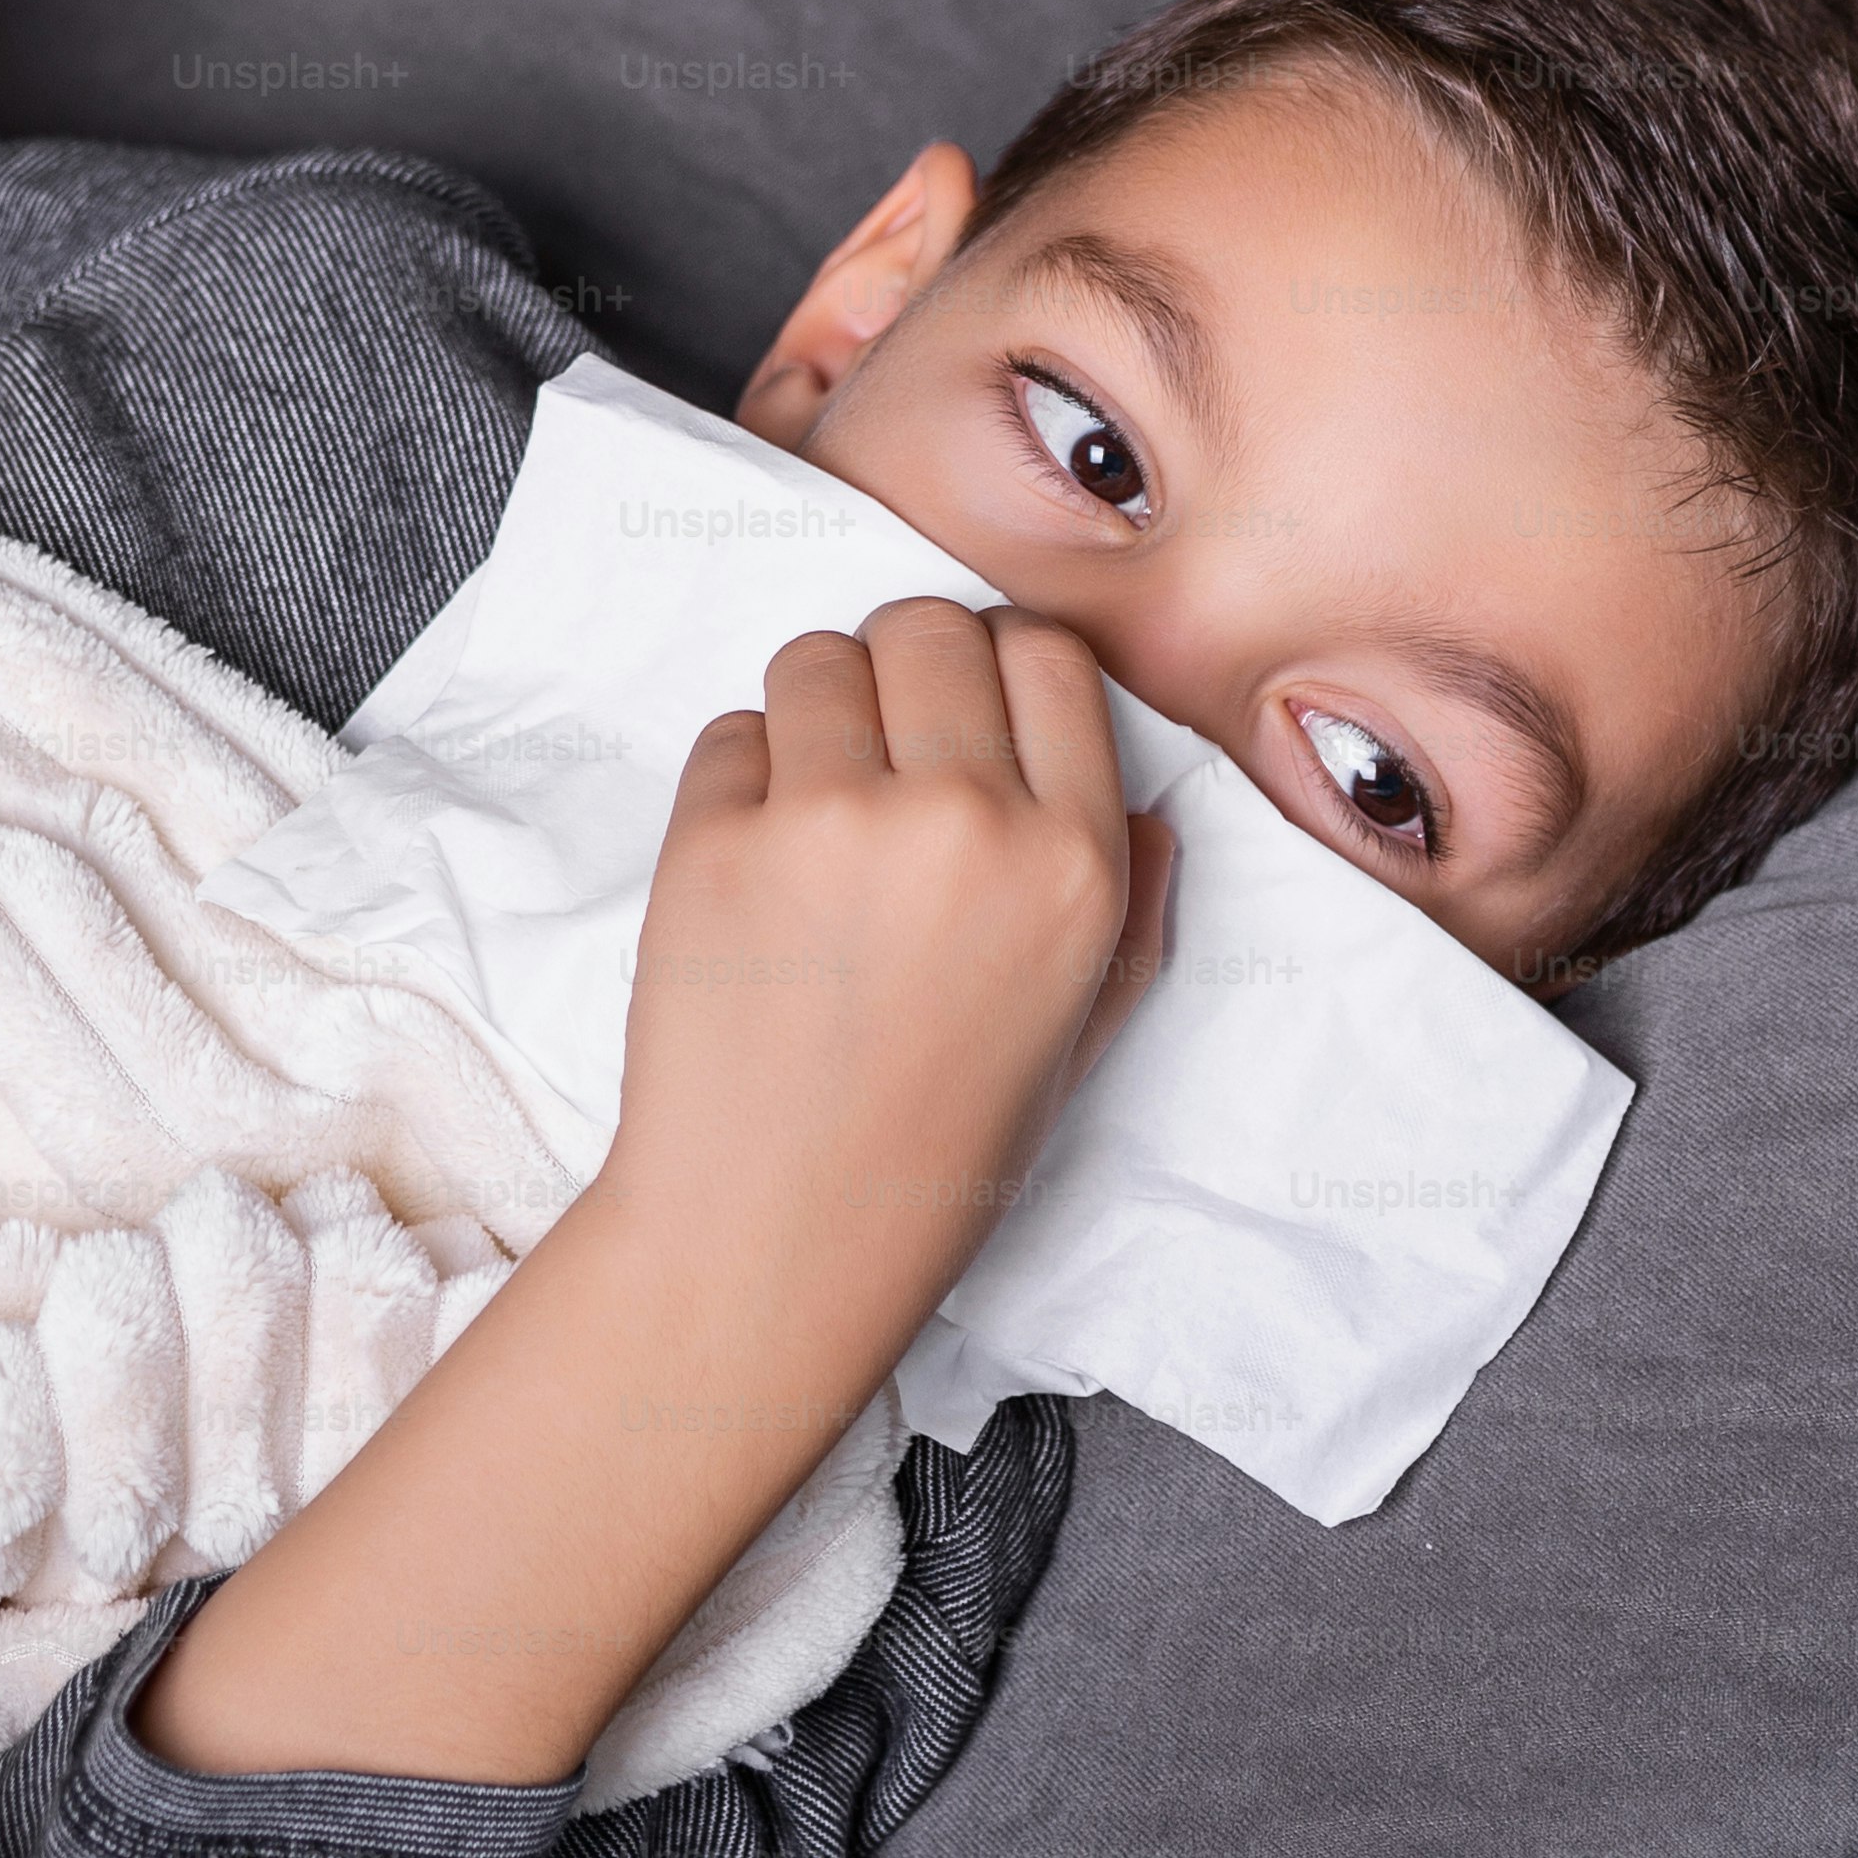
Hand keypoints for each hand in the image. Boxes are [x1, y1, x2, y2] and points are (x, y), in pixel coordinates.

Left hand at [594, 597, 1169, 1352]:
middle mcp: (966, 820)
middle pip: (929, 626)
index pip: (1050, 656)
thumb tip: (1142, 802)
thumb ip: (1131, 907)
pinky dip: (739, 776)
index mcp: (1074, 863)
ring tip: (812, 804)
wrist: (777, 1232)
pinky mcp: (716, 840)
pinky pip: (730, 731)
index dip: (1001, 664)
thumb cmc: (935, 1146)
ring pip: (818, 657)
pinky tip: (754, 867)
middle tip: (880, 747)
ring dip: (814, 708)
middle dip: (903, 668)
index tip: (967, 705)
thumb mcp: (1083, 1033)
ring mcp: (833, 821)